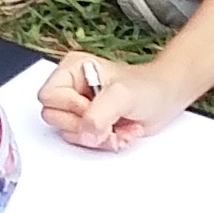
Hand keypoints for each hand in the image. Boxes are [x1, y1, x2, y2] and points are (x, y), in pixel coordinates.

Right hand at [37, 46, 192, 150]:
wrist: (165, 99)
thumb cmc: (148, 87)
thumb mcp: (122, 94)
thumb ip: (100, 113)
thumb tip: (85, 132)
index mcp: (71, 70)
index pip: (48, 96)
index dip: (71, 107)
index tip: (94, 106)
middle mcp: (71, 87)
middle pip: (53, 117)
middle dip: (86, 125)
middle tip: (108, 118)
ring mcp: (78, 107)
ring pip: (68, 133)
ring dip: (98, 136)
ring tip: (118, 125)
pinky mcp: (89, 124)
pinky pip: (82, 142)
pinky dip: (104, 143)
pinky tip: (119, 132)